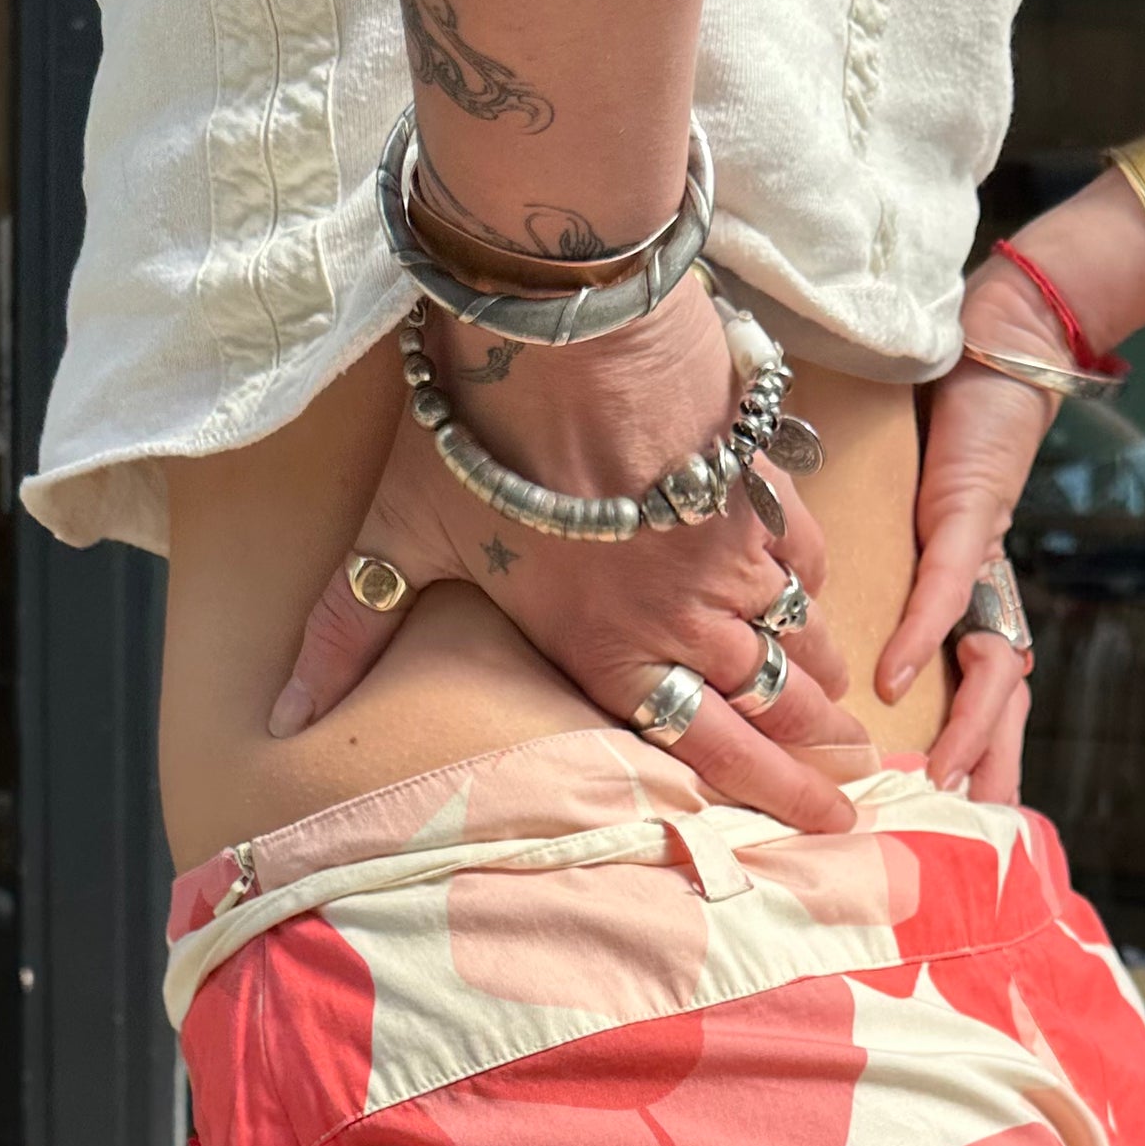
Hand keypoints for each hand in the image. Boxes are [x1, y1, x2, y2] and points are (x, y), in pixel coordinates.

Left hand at [271, 273, 866, 832]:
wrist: (562, 319)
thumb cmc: (477, 435)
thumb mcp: (399, 536)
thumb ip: (350, 632)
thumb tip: (284, 720)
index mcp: (608, 651)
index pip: (711, 748)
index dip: (779, 795)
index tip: (828, 826)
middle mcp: (683, 616)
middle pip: (772, 702)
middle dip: (822, 751)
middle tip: (860, 784)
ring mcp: (729, 550)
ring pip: (796, 635)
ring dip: (824, 679)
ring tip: (851, 715)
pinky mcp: (751, 483)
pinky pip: (802, 553)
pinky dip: (814, 585)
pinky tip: (818, 601)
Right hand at [877, 256, 1064, 803]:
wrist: (997, 352)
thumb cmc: (943, 439)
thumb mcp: (902, 538)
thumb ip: (876, 593)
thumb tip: (819, 645)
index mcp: (973, 608)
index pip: (982, 699)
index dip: (976, 759)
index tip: (952, 821)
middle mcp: (989, 597)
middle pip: (1004, 702)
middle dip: (991, 770)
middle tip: (965, 833)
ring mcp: (986, 564)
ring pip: (991, 665)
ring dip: (966, 726)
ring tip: (933, 775)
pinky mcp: (971, 519)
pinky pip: (949, 593)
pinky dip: (922, 637)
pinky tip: (893, 679)